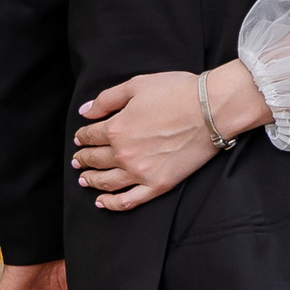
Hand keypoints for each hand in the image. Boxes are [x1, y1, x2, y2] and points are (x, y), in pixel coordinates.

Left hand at [71, 61, 272, 211]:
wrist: (211, 110)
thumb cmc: (177, 92)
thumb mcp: (137, 85)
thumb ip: (107, 99)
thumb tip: (85, 111)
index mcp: (116, 128)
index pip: (90, 135)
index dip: (82, 136)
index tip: (80, 137)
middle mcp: (124, 153)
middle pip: (95, 159)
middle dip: (83, 158)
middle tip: (78, 159)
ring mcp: (140, 172)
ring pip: (106, 182)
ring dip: (91, 180)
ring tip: (84, 179)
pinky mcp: (158, 185)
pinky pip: (128, 201)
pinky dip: (111, 203)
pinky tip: (102, 202)